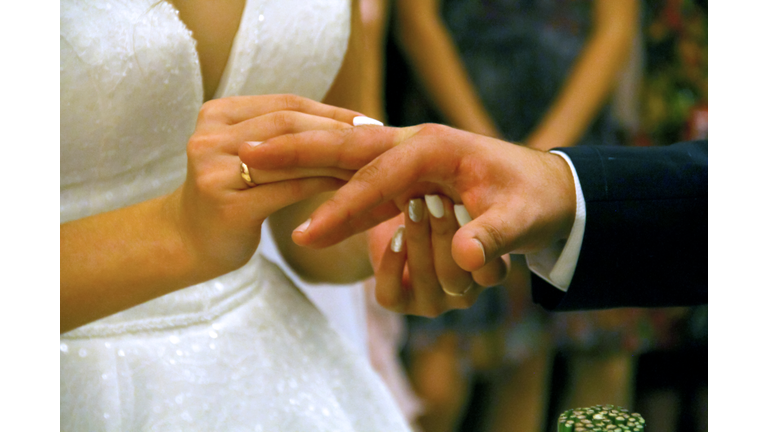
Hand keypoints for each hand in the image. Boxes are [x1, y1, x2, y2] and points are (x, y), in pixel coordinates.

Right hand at [173, 94, 363, 275]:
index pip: (285, 104)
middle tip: (379, 140)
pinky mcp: (227, 206)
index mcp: (216, 114)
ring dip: (337, 159)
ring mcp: (214, 172)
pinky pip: (289, 190)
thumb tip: (350, 122)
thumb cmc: (230, 196)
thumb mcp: (247, 154)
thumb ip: (281, 134)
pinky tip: (350, 189)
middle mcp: (209, 137)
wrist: (185, 241)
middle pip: (288, 125)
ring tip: (372, 164)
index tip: (369, 121)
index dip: (331, 111)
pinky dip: (324, 186)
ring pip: (291, 158)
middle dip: (338, 132)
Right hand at [239, 123, 576, 271]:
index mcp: (436, 147)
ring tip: (408, 220)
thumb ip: (497, 235)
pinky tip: (374, 235)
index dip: (341, 207)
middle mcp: (414, 154)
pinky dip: (359, 218)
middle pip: (341, 154)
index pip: (376, 174)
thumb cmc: (534, 195)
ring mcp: (406, 173)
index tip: (304, 234)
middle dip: (296, 158)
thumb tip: (469, 258)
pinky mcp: (404, 193)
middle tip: (245, 157)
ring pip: (354, 184)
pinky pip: (369, 207)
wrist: (544, 188)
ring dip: (353, 209)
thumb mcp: (527, 214)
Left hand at [368, 195, 508, 316]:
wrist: (397, 213)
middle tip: (436, 199)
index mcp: (490, 271)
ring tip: (414, 205)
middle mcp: (463, 292)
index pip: (492, 273)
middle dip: (445, 233)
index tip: (466, 206)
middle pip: (456, 276)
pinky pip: (391, 292)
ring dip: (418, 239)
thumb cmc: (438, 197)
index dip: (479, 242)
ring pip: (425, 279)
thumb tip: (462, 196)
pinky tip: (396, 233)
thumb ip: (466, 200)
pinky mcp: (396, 301)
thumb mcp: (457, 194)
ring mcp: (430, 301)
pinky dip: (392, 261)